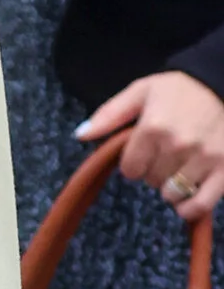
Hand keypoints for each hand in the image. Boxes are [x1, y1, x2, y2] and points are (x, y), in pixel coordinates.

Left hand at [78, 70, 223, 223]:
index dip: (134, 163)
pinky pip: (200, 205)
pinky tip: (186, 199)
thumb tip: (80, 135)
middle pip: (151, 181)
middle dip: (153, 171)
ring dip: (171, 186)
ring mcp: (204, 158)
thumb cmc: (181, 88)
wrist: (223, 81)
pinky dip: (189, 208)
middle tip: (166, 154)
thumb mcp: (141, 92)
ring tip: (181, 167)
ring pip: (172, 194)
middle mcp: (178, 145)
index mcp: (153, 127)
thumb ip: (109, 114)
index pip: (130, 169)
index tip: (144, 152)